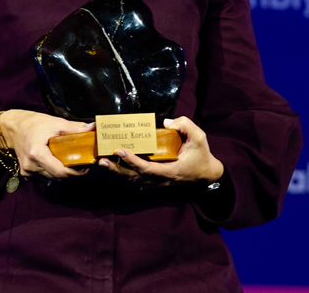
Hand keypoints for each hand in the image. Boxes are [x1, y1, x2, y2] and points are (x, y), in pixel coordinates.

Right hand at [0, 109, 93, 179]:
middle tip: (86, 166)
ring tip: (77, 165)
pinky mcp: (27, 174)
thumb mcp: (55, 123)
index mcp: (37, 153)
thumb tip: (93, 128)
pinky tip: (62, 165)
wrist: (12, 128)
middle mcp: (31, 166)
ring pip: (52, 180)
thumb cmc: (33, 123)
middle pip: (58, 178)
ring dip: (65, 175)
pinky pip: (45, 178)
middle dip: (73, 174)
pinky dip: (55, 174)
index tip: (87, 167)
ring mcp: (27, 172)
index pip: (60, 172)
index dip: (76, 172)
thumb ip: (74, 128)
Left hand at [99, 116, 223, 185]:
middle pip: (134, 179)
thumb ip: (185, 125)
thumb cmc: (201, 156)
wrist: (206, 176)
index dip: (133, 161)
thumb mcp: (199, 138)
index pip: (148, 169)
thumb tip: (167, 122)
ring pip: (133, 182)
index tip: (120, 150)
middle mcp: (160, 181)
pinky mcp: (154, 183)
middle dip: (117, 170)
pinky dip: (123, 175)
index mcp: (170, 171)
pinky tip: (112, 168)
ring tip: (102, 163)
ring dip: (117, 173)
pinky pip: (135, 181)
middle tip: (102, 160)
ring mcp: (156, 184)